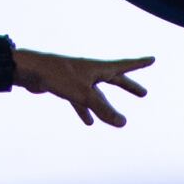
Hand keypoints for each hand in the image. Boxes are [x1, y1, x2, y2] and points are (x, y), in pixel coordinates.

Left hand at [14, 50, 149, 129]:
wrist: (31, 71)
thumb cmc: (58, 76)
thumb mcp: (84, 94)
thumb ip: (103, 110)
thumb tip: (123, 124)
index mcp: (98, 68)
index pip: (124, 66)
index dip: (139, 64)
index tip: (152, 59)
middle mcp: (90, 72)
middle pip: (114, 79)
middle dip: (128, 87)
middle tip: (143, 93)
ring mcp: (78, 79)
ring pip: (98, 94)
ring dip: (108, 104)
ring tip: (117, 117)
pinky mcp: (66, 87)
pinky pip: (81, 101)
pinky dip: (86, 111)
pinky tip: (88, 123)